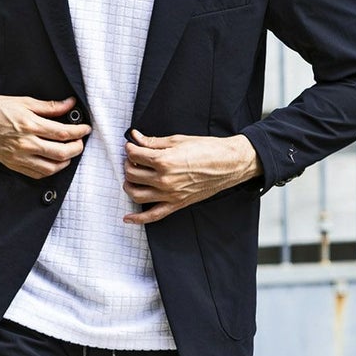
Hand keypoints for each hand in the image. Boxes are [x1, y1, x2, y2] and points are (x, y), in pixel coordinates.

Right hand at [0, 91, 89, 178]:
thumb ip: (49, 106)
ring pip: (51, 168)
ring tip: (69, 153)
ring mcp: (19, 157)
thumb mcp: (24, 102)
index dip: (79, 132)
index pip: (63, 133)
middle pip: (61, 153)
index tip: (85, 129)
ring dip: (65, 162)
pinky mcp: (13, 164)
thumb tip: (69, 104)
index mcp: (30, 125)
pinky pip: (37, 174)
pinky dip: (49, 171)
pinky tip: (53, 163)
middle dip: (76, 148)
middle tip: (80, 142)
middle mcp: (26, 143)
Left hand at [122, 130, 261, 223]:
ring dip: (128, 185)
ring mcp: (170, 194)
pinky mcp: (176, 204)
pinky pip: (153, 215)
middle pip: (132, 174)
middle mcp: (164, 179)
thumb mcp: (178, 140)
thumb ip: (154, 141)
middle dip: (128, 164)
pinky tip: (128, 217)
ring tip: (131, 178)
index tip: (131, 146)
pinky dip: (138, 218)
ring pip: (136, 194)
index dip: (130, 148)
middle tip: (133, 159)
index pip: (134, 155)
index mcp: (164, 160)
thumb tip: (136, 137)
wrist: (228, 164)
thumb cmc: (207, 150)